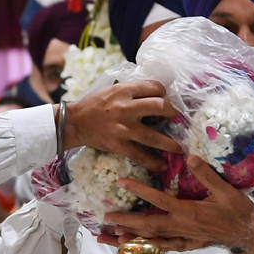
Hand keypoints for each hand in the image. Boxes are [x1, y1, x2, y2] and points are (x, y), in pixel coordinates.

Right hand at [60, 80, 180, 171]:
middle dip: (172, 112)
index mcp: (124, 91)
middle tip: (176, 117)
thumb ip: (132, 91)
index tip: (165, 98)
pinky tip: (162, 166)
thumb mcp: (112, 89)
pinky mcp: (118, 145)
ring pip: (153, 136)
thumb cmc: (94, 104)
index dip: (164, 92)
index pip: (153, 87)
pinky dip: (152, 163)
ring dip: (170, 144)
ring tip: (180, 148)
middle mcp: (125, 108)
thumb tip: (156, 92)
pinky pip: (139, 156)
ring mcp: (123, 129)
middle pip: (158, 106)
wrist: (74, 122)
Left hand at [98, 155, 253, 251]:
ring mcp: (183, 237)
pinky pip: (164, 246)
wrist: (249, 235)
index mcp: (187, 212)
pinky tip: (138, 244)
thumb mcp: (226, 190)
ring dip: (130, 238)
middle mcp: (181, 227)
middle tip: (104, 218)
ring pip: (152, 238)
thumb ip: (206, 174)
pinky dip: (149, 245)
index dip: (139, 190)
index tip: (121, 181)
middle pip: (147, 225)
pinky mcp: (188, 243)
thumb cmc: (238, 211)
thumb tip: (190, 156)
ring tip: (110, 238)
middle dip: (125, 221)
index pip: (158, 199)